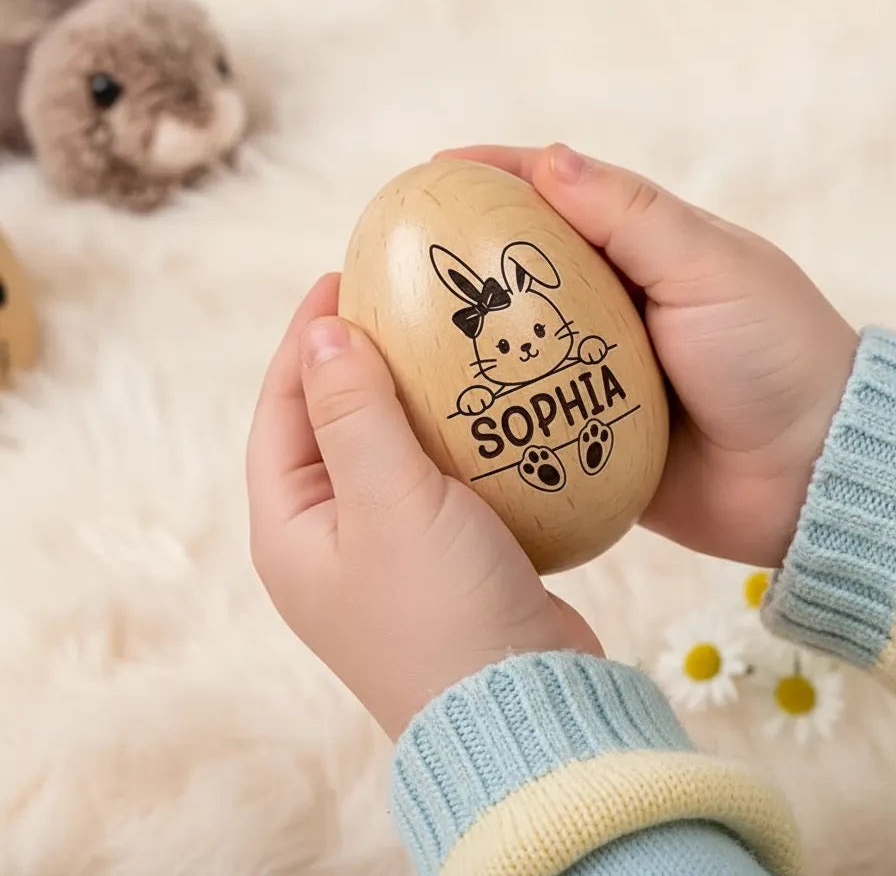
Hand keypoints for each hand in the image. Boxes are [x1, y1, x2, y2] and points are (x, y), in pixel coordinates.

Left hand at [246, 273, 600, 739]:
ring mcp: (386, 550)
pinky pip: (433, 475)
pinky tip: (483, 402)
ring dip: (408, 394)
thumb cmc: (441, 610)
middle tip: (394, 300)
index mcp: (290, 529)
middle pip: (329, 425)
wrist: (521, 708)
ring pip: (386, 448)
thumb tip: (324, 333)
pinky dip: (451, 433)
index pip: (282, 410)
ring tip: (440, 337)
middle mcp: (328, 539)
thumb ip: (353, 413)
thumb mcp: (388, 500)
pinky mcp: (441, 556)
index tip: (339, 278)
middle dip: (356, 361)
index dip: (306, 340)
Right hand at [434, 144, 857, 568]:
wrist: (810, 475)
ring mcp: (596, 371)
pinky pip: (526, 414)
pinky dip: (486, 407)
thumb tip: (550, 161)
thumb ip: (634, 218)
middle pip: (519, 271)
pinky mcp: (589, 432)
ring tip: (393, 333)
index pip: (556, 198)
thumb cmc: (775, 355)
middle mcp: (612, 306)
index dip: (493, 178)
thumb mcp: (712, 269)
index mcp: (643, 252)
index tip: (429, 172)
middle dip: (459, 261)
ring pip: (512, 345)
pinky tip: (434, 407)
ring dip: (460, 338)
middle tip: (391, 257)